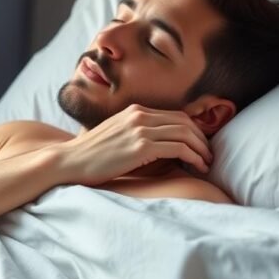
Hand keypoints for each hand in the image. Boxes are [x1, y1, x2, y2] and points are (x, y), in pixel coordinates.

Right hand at [54, 104, 212, 185]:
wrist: (69, 161)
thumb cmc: (90, 155)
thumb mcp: (115, 136)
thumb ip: (135, 134)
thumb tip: (157, 146)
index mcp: (134, 111)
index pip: (175, 115)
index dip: (194, 130)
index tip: (200, 145)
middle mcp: (139, 116)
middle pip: (185, 121)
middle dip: (202, 139)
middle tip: (209, 155)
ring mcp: (140, 129)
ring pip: (186, 133)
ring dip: (202, 149)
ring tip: (207, 163)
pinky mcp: (141, 146)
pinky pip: (179, 148)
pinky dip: (194, 157)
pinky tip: (197, 167)